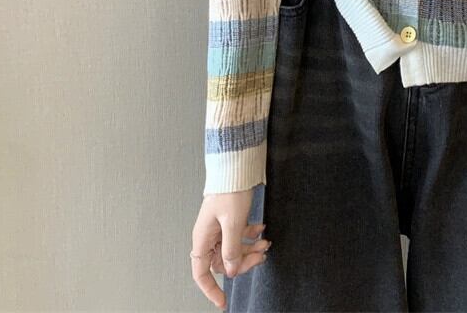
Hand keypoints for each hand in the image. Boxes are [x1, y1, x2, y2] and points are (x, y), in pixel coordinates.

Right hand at [191, 190, 271, 308]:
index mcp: (203, 238)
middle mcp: (209, 235)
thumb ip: (231, 248)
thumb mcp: (233, 222)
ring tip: (266, 243)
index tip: (223, 302)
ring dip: (250, 249)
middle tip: (261, 257)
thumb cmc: (230, 189)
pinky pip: (239, 236)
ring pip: (234, 249)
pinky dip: (251, 236)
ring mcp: (219, 228)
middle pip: (223, 262)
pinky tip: (261, 229)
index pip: (201, 273)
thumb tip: (230, 270)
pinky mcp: (229, 220)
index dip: (210, 289)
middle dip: (243, 262)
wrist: (237, 167)